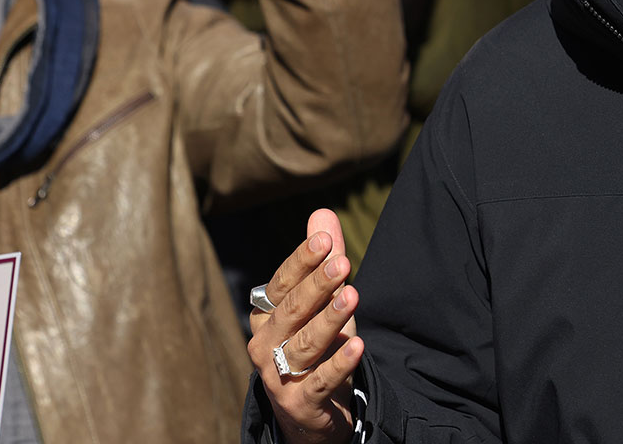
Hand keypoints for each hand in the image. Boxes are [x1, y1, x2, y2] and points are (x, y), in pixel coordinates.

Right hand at [249, 209, 362, 443]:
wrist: (313, 408)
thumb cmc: (318, 344)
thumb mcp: (323, 301)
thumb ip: (323, 260)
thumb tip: (322, 214)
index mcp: (265, 316)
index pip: (282, 284)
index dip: (302, 261)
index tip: (325, 240)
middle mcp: (264, 344)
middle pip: (292, 311)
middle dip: (317, 286)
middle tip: (342, 264)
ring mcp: (278, 377)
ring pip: (303, 344)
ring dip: (329, 320)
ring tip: (352, 297)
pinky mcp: (300, 403)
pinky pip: (320, 381)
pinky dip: (339, 364)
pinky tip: (358, 346)